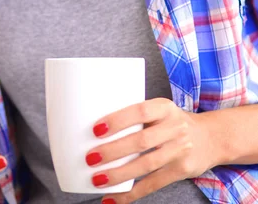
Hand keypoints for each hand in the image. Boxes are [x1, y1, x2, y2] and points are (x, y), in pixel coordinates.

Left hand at [85, 97, 221, 202]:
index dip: (118, 120)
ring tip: (98, 179)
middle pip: (141, 141)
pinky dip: (132, 193)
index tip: (96, 129)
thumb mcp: (160, 110)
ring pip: (146, 165)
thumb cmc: (172, 121)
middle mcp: (174, 127)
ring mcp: (179, 150)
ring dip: (119, 174)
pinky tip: (113, 198)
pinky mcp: (181, 170)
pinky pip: (154, 183)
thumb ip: (137, 116)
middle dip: (114, 151)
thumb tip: (96, 128)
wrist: (212, 137)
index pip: (140, 111)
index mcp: (164, 107)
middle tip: (90, 158)